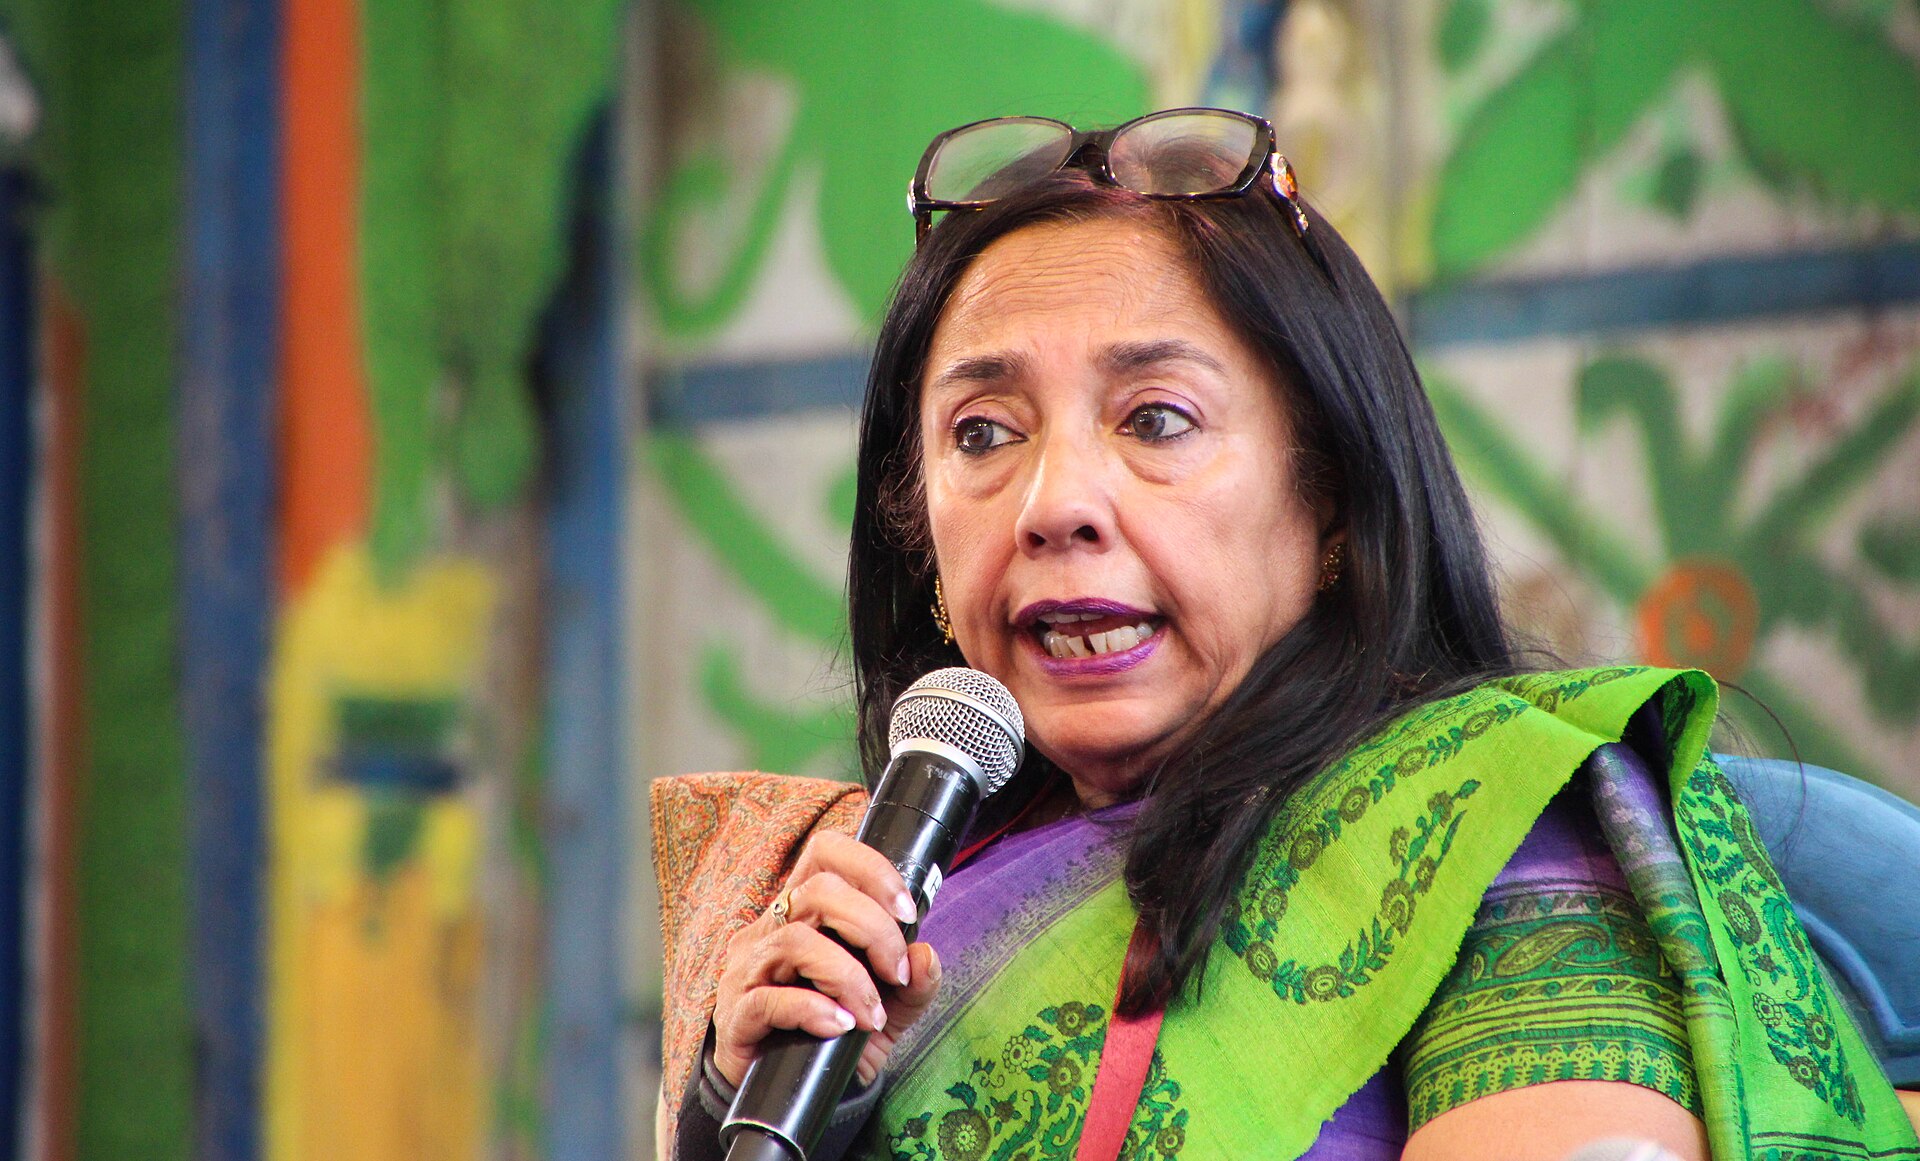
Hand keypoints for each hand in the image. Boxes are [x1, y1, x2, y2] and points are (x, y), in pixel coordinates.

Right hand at [712, 831, 944, 1087]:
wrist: (790, 1090)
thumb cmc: (836, 1032)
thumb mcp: (891, 1007)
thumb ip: (914, 982)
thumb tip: (926, 954)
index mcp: (804, 909)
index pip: (826, 852)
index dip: (871, 869)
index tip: (907, 912)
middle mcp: (771, 927)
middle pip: (819, 890)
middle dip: (872, 929)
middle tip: (896, 974)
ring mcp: (748, 968)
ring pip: (796, 940)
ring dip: (848, 977)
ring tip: (871, 1015)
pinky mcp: (736, 1013)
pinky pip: (770, 999)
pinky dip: (814, 1010)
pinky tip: (840, 1027)